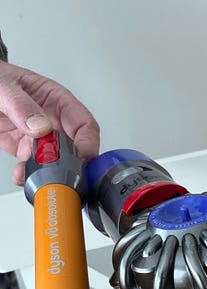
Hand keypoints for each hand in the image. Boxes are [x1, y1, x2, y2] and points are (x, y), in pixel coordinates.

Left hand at [0, 61, 99, 184]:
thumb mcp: (4, 86)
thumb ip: (21, 104)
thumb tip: (42, 126)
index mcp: (56, 100)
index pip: (84, 124)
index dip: (88, 142)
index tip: (83, 156)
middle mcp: (52, 121)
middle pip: (75, 148)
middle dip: (70, 164)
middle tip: (59, 171)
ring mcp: (39, 138)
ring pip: (55, 163)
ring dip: (47, 173)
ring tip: (34, 174)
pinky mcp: (25, 150)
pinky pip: (34, 168)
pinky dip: (29, 176)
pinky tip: (21, 174)